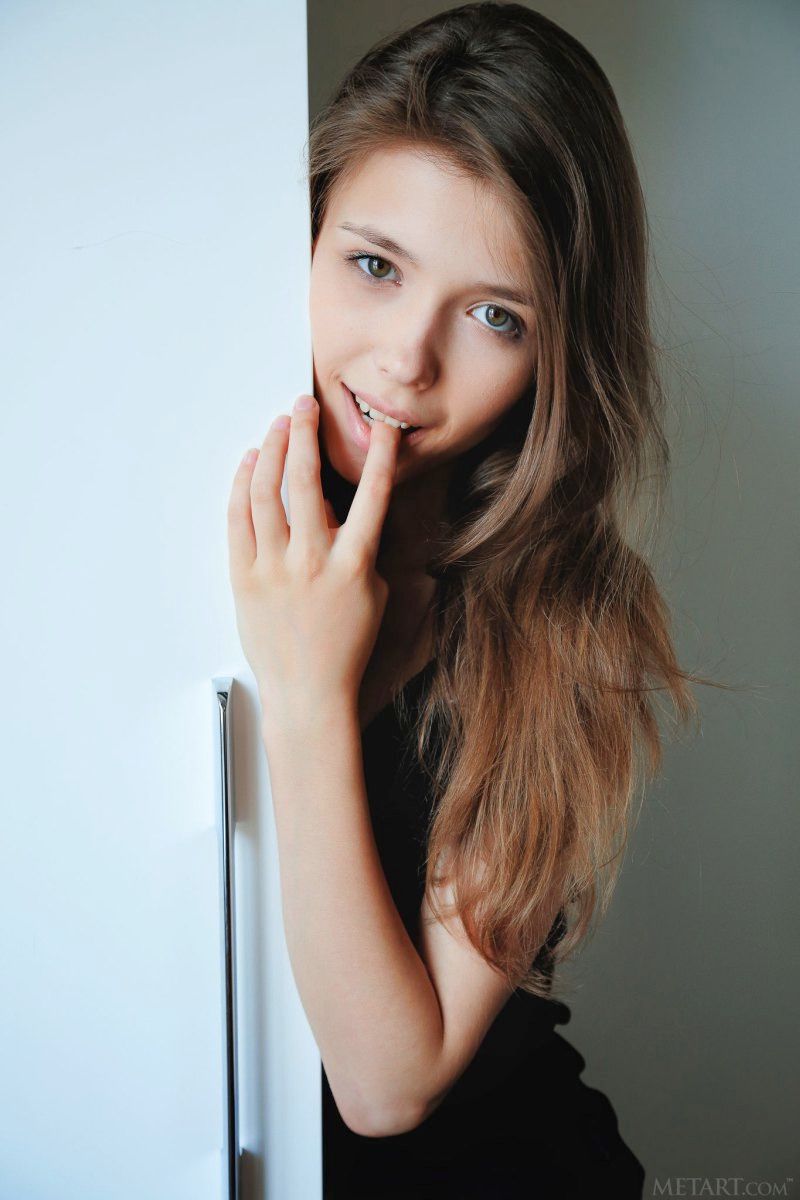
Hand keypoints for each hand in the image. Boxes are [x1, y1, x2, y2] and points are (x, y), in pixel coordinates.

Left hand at [227, 393, 401, 725]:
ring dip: (271, 451)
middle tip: (305, 406)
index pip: (372, 497)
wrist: (309, 693)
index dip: (380, 457)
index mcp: (353, 565)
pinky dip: (242, 486)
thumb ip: (359, 548)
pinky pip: (238, 520)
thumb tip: (335, 507)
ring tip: (277, 426)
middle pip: (305, 480)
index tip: (383, 428)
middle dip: (305, 434)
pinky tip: (249, 464)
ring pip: (266, 493)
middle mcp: (312, 561)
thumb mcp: (371, 594)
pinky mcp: (243, 578)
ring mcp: (274, 568)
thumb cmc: (344, 647)